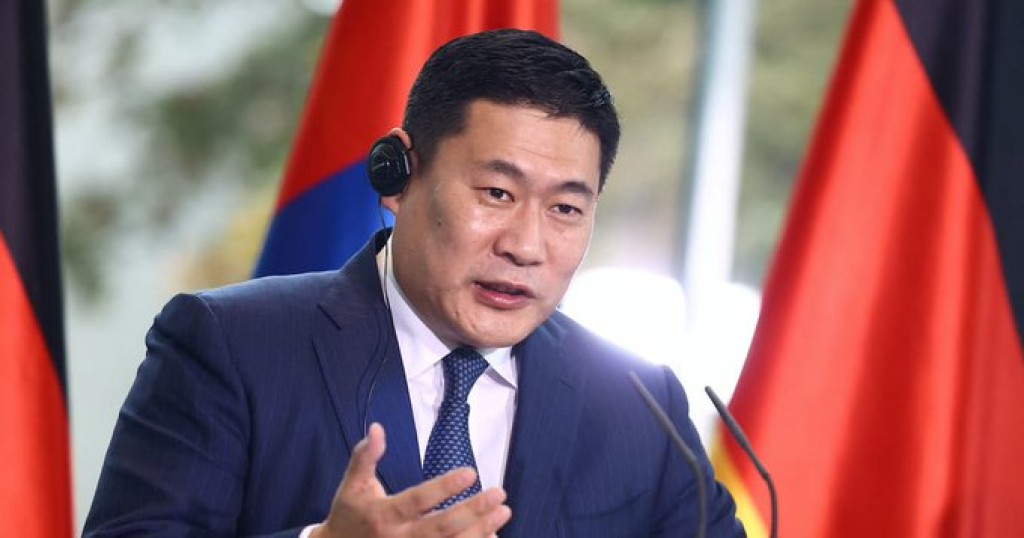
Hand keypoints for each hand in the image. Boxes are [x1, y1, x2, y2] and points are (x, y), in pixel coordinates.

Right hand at [312, 423, 511, 536]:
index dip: (444, 487)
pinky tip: (492, 535)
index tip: (470, 472)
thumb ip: (365, 456)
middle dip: (473, 511)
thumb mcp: (352, 484)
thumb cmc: (350, 514)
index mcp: (383, 514)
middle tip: (499, 494)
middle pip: (441, 527)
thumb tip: (377, 428)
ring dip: (480, 530)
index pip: (418, 500)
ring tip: (503, 512)